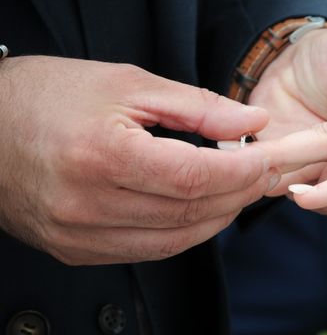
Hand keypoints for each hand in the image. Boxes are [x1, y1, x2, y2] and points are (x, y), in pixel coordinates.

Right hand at [0, 56, 275, 264]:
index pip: (194, 178)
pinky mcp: (75, 250)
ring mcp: (78, 235)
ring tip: (239, 190)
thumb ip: (197, 106)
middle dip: (239, 194)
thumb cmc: (51, 95)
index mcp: (101, 155)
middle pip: (190, 212)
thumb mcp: (128, 84)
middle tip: (264, 173)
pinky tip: (201, 208)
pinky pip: (148, 250)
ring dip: (218, 217)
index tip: (268, 158)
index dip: (242, 171)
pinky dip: (185, 231)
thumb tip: (253, 122)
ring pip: (175, 240)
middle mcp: (87, 204)